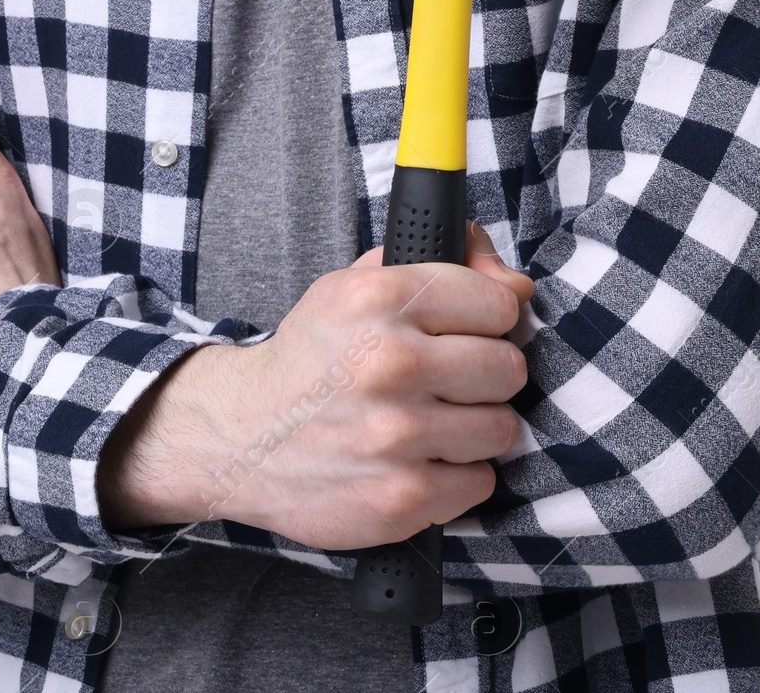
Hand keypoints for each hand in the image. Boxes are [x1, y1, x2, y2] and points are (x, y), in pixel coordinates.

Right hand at [98, 223, 533, 548]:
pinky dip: (455, 477)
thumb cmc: (313, 359)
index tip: (465, 331)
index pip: (500, 303)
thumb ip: (443, 262)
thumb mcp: (356, 285)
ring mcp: (397, 434)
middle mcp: (390, 361)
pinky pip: (480, 483)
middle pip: (509, 367)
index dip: (486, 319)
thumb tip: (517, 284)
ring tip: (429, 422)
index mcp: (380, 297)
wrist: (241, 438)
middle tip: (446, 381)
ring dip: (472, 428)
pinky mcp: (402, 497)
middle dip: (484, 374)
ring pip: (502, 427)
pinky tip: (416, 461)